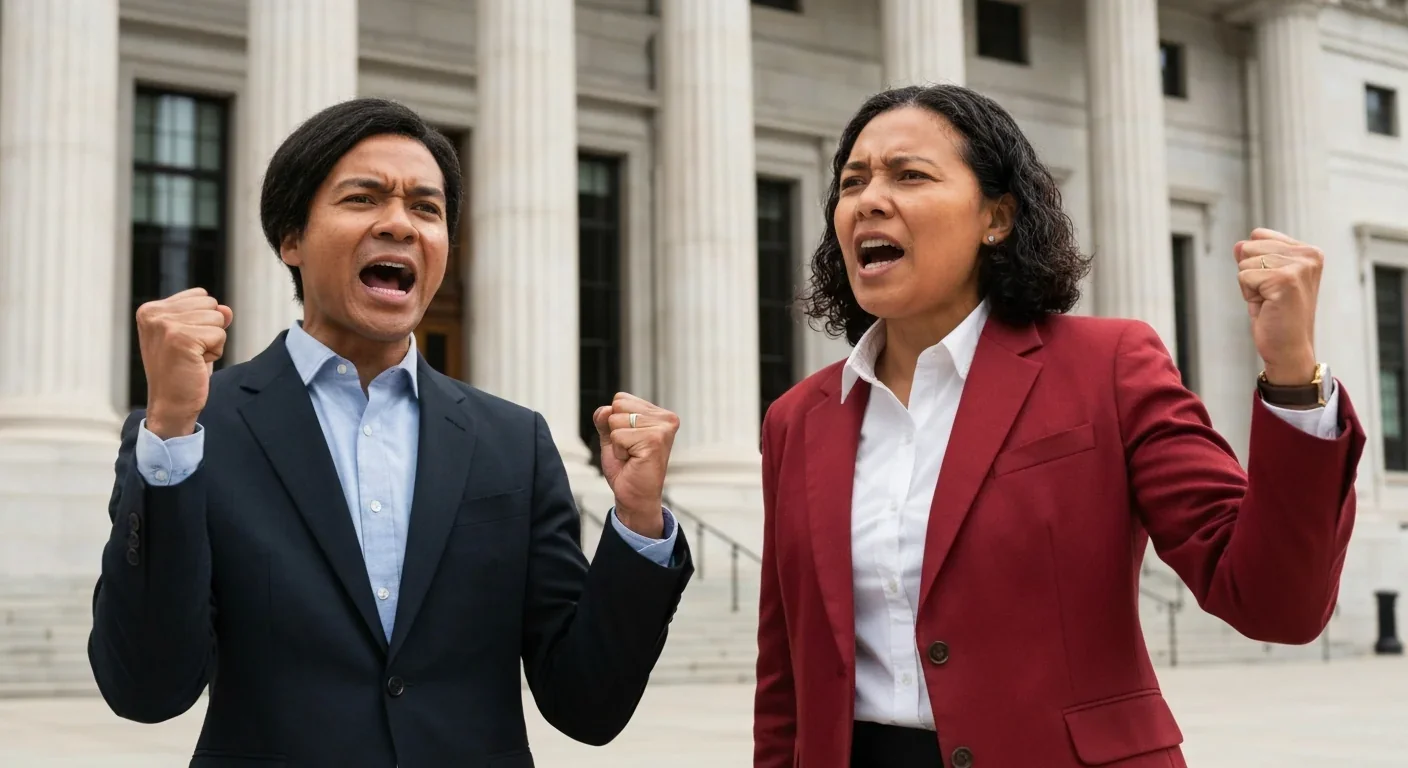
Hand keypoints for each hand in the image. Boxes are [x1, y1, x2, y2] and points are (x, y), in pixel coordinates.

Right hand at [136, 287, 232, 438]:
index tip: (184, 342)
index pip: (200, 296)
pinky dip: (215, 352)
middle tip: (189, 352)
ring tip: (192, 358)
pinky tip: (196, 364)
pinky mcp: (181, 338)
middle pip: (211, 305)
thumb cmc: (182, 371)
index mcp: (150, 310)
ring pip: (217, 319)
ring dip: (212, 342)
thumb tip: (227, 310)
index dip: (202, 321)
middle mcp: (154, 314)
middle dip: (209, 330)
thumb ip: (209, 316)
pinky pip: (220, 335)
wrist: (171, 404)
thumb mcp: (194, 336)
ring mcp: (165, 325)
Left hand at [592, 393, 678, 538]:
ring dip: (617, 443)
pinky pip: (617, 436)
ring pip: (615, 420)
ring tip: (632, 456)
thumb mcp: (611, 438)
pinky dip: (619, 452)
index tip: (629, 441)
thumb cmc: (627, 469)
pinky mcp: (655, 440)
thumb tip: (604, 410)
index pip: (620, 398)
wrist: (635, 497)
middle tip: (630, 450)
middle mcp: (665, 418)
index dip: (615, 422)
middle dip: (615, 431)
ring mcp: (662, 429)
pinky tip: (633, 461)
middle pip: (617, 406)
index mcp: (658, 414)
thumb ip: (605, 419)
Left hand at [1234, 228, 1320, 384]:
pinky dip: (1249, 295)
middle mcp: (1309, 254)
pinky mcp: (1286, 279)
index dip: (1254, 262)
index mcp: (1309, 251)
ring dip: (1250, 286)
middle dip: (1250, 273)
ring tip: (1270, 301)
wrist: (1289, 348)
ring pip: (1245, 262)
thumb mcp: (1264, 280)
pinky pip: (1244, 276)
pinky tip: (1268, 306)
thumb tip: (1238, 244)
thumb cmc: (1278, 316)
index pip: (1259, 235)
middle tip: (1270, 296)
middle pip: (1249, 247)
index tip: (1272, 284)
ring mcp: (1299, 266)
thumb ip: (1254, 258)